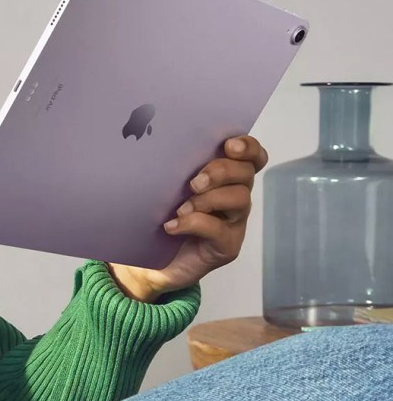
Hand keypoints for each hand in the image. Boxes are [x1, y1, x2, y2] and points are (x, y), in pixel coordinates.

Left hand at [108, 135, 268, 302]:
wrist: (148, 261)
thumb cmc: (157, 215)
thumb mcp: (164, 185)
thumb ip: (173, 166)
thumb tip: (160, 140)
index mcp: (224, 177)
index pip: (251, 156)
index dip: (248, 147)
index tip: (229, 145)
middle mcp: (234, 196)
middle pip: (246, 173)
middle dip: (221, 171)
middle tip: (193, 182)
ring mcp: (233, 222)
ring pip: (240, 198)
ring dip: (208, 199)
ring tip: (180, 208)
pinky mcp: (227, 246)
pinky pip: (219, 230)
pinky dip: (194, 224)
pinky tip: (172, 226)